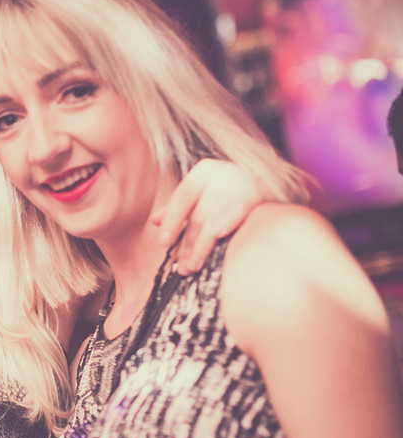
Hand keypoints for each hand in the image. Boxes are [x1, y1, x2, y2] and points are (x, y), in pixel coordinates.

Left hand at [151, 159, 265, 273]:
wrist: (282, 188)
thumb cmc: (236, 197)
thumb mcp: (206, 197)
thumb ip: (181, 208)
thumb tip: (154, 220)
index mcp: (206, 171)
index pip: (183, 196)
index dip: (172, 220)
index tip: (164, 242)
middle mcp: (224, 171)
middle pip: (199, 212)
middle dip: (187, 242)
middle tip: (181, 266)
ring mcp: (244, 179)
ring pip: (215, 216)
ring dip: (202, 244)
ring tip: (193, 265)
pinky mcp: (262, 190)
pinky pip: (240, 208)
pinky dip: (227, 220)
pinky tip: (218, 235)